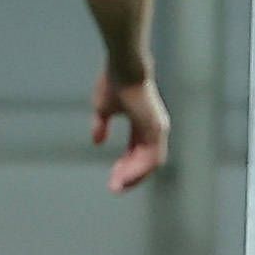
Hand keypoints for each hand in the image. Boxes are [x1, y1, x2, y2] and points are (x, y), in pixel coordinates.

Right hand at [92, 69, 167, 193]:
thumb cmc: (114, 82)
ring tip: (118, 186)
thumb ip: (101, 125)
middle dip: (129, 175)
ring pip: (150, 163)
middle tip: (114, 187)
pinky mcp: (156, 128)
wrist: (124, 67)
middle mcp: (154, 128)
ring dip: (134, 176)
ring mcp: (157, 128)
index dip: (126, 166)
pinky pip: (151, 157)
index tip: (113, 178)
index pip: (137, 151)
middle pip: (145, 160)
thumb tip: (97, 141)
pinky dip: (139, 169)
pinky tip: (124, 177)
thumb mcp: (102, 108)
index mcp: (142, 124)